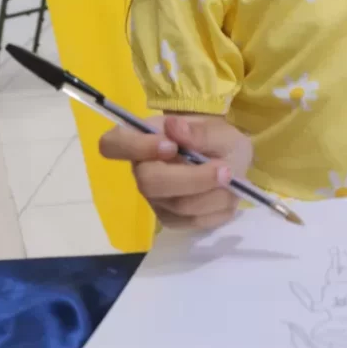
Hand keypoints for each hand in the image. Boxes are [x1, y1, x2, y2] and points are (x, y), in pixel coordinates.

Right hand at [99, 114, 252, 230]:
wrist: (230, 161)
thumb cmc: (217, 139)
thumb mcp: (219, 130)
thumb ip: (199, 131)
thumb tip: (174, 126)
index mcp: (143, 138)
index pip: (113, 144)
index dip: (136, 147)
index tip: (171, 146)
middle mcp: (141, 170)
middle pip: (149, 182)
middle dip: (193, 179)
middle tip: (225, 170)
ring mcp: (155, 199)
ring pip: (178, 205)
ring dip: (214, 194)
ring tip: (233, 179)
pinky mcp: (171, 219)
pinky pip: (193, 221)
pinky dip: (218, 209)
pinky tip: (228, 194)